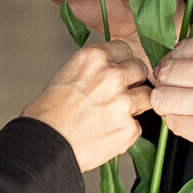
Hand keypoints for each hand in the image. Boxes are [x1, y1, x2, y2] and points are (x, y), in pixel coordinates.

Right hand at [25, 41, 154, 172]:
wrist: (45, 143)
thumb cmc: (48, 113)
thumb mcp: (67, 74)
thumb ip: (94, 70)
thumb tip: (109, 73)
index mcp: (94, 57)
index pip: (124, 49)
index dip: (121, 63)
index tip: (117, 72)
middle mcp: (112, 75)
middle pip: (140, 69)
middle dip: (133, 81)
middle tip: (118, 95)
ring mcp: (124, 102)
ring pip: (147, 96)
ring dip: (135, 105)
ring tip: (114, 116)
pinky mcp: (129, 127)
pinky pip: (138, 126)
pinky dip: (126, 131)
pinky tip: (107, 134)